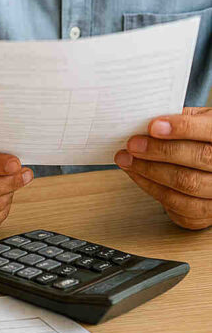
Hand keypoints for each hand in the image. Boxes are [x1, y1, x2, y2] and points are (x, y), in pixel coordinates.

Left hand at [114, 107, 211, 229]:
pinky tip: (138, 175)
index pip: (209, 131)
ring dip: (150, 171)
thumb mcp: (199, 120)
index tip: (153, 126)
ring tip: (128, 159)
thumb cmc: (202, 139)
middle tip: (133, 145)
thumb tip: (145, 120)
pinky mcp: (206, 213)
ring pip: (187, 184)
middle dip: (160, 151)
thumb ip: (180, 119)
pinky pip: (179, 205)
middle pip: (199, 158)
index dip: (183, 128)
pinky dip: (152, 188)